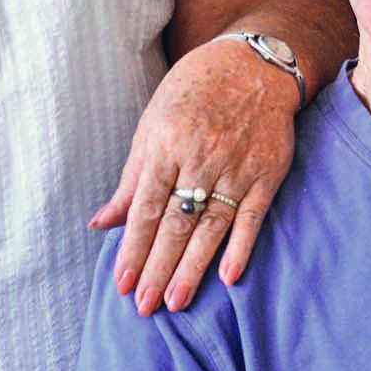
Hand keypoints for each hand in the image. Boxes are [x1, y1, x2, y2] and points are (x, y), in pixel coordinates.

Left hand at [89, 36, 298, 313]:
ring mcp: (237, 166)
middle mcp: (202, 157)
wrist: (254, 63)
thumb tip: (102, 222)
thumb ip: (132, 179)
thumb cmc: (194, 92)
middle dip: (158, 267)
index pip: (147, 207)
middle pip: (177, 223)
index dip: (134, 248)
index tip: (121, 282)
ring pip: (212, 226)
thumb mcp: (153, 125)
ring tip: (176, 300)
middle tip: (143, 306)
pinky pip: (253, 216)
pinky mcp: (268, 173)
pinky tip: (229, 276)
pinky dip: (242, 246)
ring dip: (193, 267)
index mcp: (168, 144)